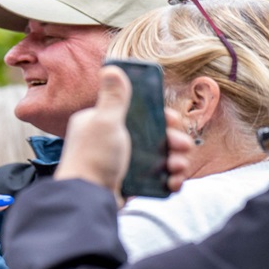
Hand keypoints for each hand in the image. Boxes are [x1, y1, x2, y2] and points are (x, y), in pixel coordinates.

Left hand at [56, 67, 192, 199]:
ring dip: (176, 160)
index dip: (161, 116)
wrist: (86, 199)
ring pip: (159, 157)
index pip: (139, 112)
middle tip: (182, 146)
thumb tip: (111, 68)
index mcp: (102, 123)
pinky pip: (156, 178)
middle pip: (154, 135)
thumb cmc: (92, 158)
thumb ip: (113, 97)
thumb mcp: (104, 122)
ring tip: (178, 166)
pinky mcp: (128, 183)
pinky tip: (174, 182)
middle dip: (174, 140)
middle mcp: (111, 141)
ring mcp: (121, 162)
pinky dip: (169, 180)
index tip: (173, 120)